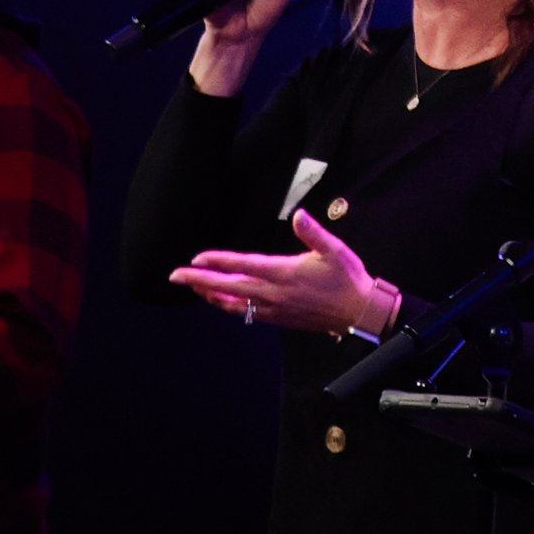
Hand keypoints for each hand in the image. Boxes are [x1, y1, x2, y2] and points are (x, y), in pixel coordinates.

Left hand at [169, 209, 396, 336]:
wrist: (358, 313)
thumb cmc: (347, 278)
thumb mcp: (334, 249)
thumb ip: (313, 232)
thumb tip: (299, 215)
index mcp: (284, 273)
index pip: (242, 265)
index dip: (218, 261)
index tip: (196, 257)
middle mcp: (274, 293)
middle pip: (228, 286)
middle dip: (200, 280)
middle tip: (175, 276)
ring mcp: (274, 308)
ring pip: (233, 303)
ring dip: (209, 294)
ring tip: (191, 287)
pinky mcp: (278, 318)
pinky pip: (245, 313)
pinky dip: (227, 306)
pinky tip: (219, 301)